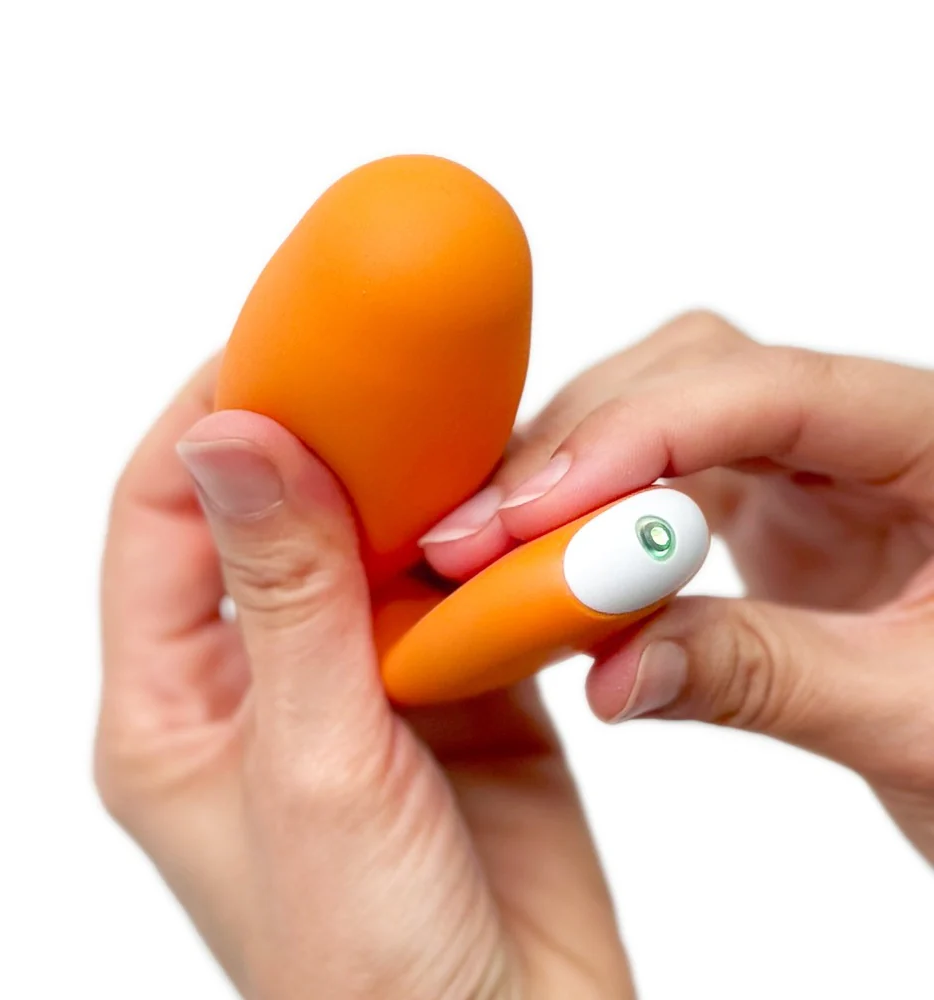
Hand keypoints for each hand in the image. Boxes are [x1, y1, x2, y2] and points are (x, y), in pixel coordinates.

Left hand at [96, 357, 634, 998]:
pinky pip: (462, 587)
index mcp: (178, 706)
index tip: (280, 340)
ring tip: (468, 415)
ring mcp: (364, 684)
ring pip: (377, 542)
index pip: (162, 516)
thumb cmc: (369, 971)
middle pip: (276, 514)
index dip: (212, 417)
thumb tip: (233, 439)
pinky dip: (490, 540)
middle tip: (385, 357)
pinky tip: (524, 500)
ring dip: (420, 483)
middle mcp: (263, 683)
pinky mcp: (458, 694)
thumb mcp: (314, 768)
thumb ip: (288, 597)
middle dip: (327, 434)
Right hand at [422, 310, 933, 862]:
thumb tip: (609, 672)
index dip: (637, 437)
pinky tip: (541, 556)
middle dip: (575, 448)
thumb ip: (762, 677)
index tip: (530, 513)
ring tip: (488, 550)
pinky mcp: (763, 509)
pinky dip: (587, 511)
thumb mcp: (917, 720)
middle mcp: (861, 431)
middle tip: (477, 538)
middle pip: (693, 374)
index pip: (768, 391)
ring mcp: (806, 467)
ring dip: (566, 473)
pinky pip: (655, 478)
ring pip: (658, 412)